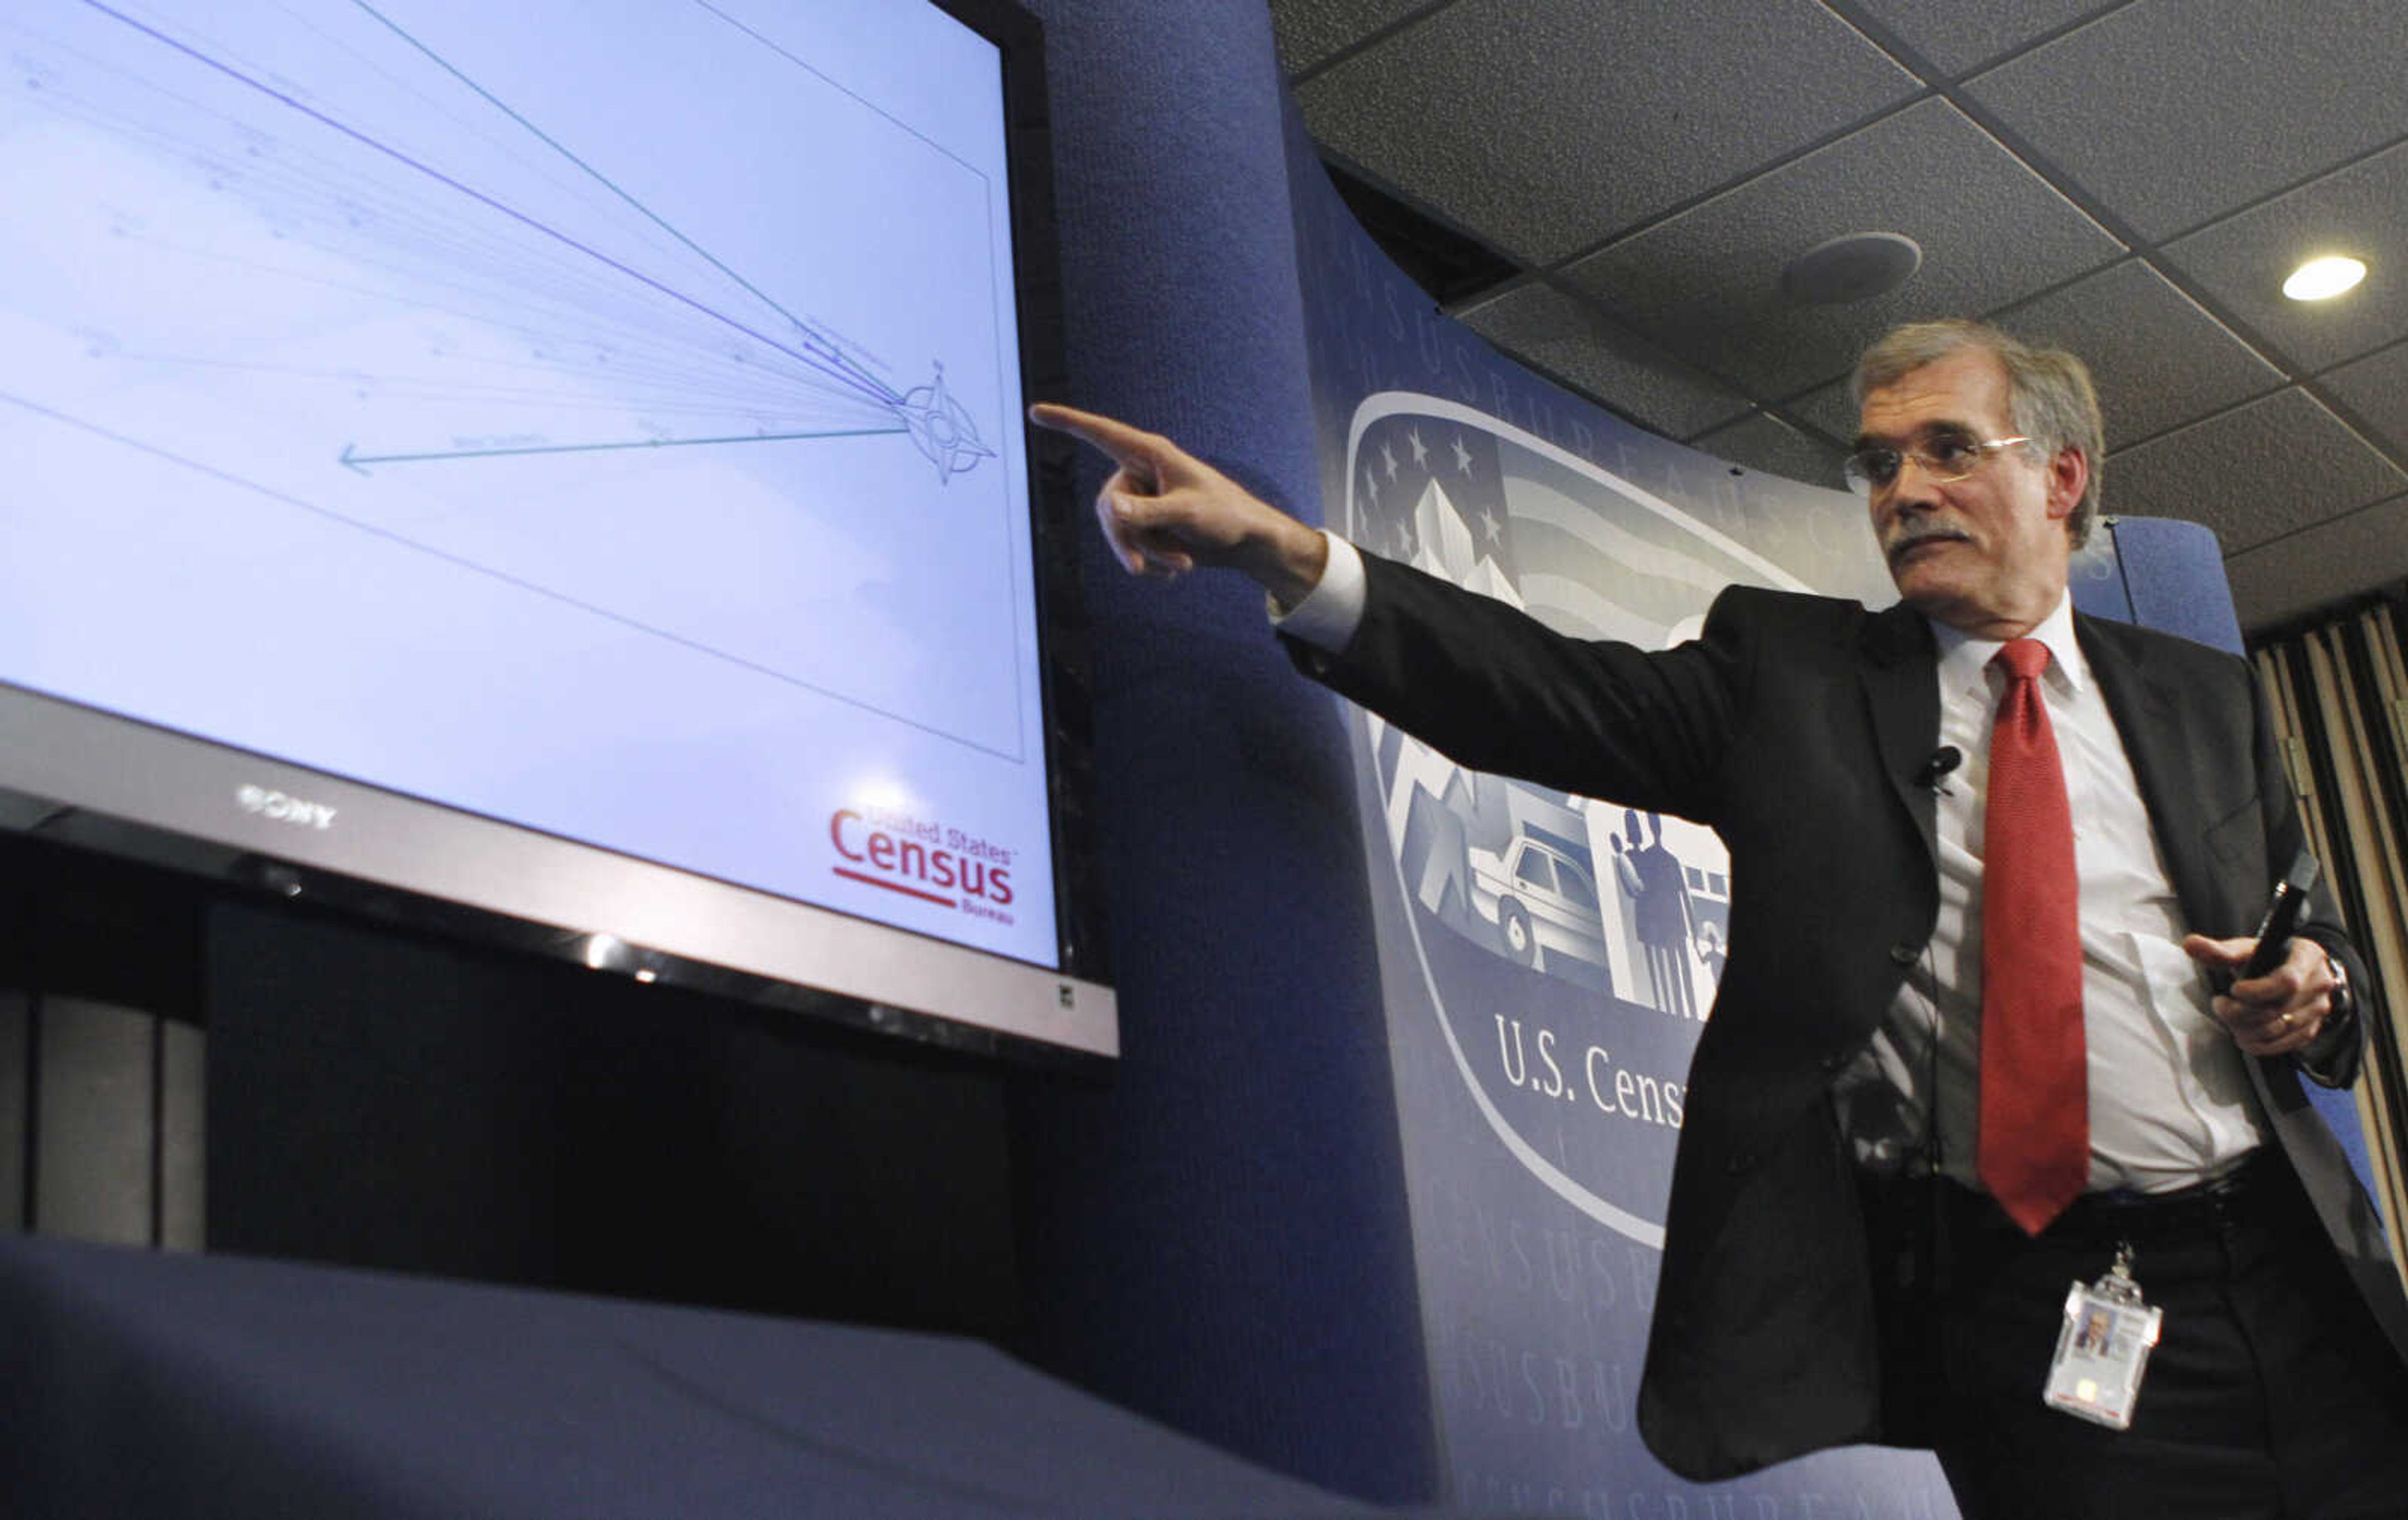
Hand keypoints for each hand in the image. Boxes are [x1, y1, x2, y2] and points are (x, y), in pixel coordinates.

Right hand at [1028, 403, 1327, 604]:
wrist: (1247, 543)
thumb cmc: (1226, 516)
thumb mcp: (1188, 513)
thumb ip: (1148, 512)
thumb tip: (1108, 508)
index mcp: (1150, 454)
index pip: (1100, 433)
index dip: (1067, 422)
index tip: (1035, 411)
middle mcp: (1140, 473)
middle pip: (1106, 507)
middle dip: (1124, 541)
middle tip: (1140, 570)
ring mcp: (1142, 501)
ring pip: (1118, 533)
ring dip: (1146, 556)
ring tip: (1180, 567)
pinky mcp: (1147, 525)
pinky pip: (1130, 546)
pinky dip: (1152, 562)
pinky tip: (1178, 569)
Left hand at [2182, 932, 2336, 1057]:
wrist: (2297, 973)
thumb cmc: (2269, 959)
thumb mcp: (2247, 950)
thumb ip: (2220, 951)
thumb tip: (2190, 944)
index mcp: (2307, 957)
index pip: (2287, 981)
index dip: (2257, 991)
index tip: (2233, 990)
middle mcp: (2320, 984)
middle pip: (2279, 1008)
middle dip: (2242, 1012)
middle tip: (2220, 1006)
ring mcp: (2319, 1009)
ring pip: (2280, 1029)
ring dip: (2247, 1030)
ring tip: (2228, 1019)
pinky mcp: (2312, 1029)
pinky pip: (2285, 1044)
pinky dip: (2259, 1045)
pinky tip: (2242, 1036)